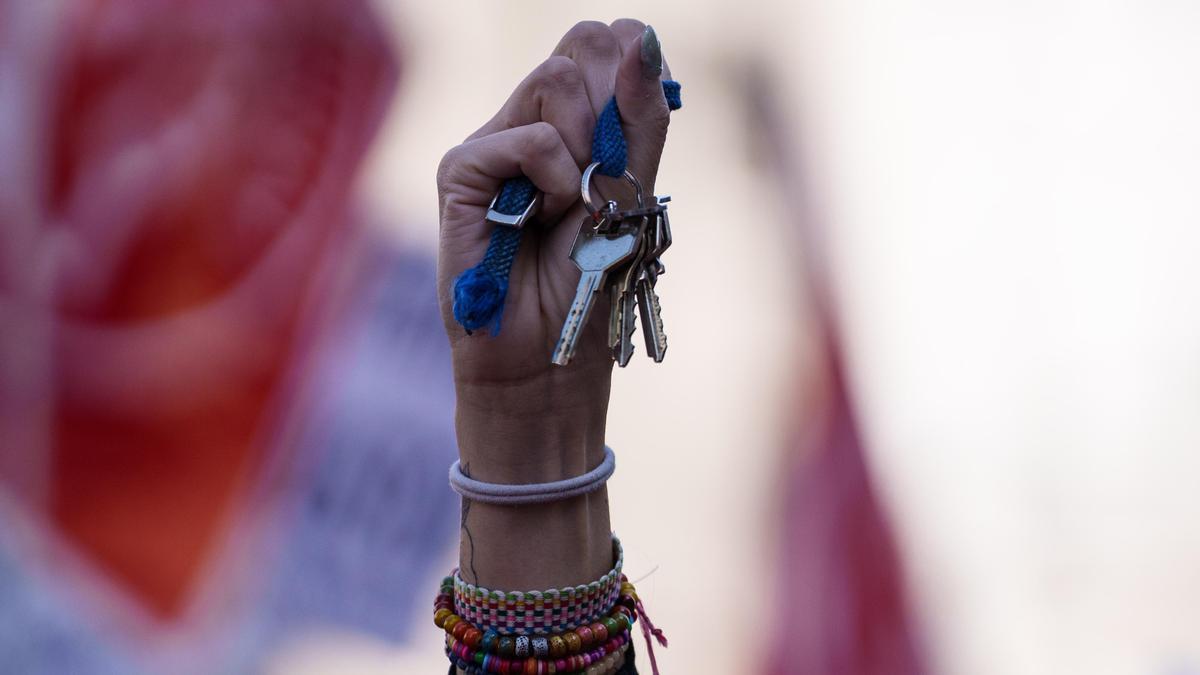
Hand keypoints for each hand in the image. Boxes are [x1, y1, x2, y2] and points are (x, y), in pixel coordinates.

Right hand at [436, 20, 672, 484]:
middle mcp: (528, 120)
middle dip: (612, 107)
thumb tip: (642, 35)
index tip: (635, 137)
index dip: (633, 73)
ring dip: (585, 149)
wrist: (548, 359)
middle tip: (603, 176)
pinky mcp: (460, 171)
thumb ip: (641, 117)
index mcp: (573, 121)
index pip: (607, 42)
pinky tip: (545, 217)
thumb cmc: (589, 283)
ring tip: (571, 205)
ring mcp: (492, 141)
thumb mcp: (633, 192)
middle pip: (582, 43)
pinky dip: (553, 178)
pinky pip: (527, 137)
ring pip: (555, 79)